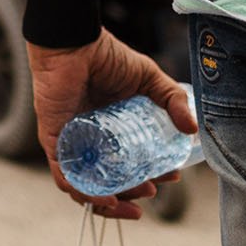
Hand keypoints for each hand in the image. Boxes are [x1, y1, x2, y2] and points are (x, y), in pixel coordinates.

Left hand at [28, 28, 197, 221]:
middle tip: (151, 191)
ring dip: (109, 201)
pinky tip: (105, 197)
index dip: (149, 176)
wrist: (76, 42)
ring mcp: (72, 143)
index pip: (129, 165)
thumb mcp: (149, 80)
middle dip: (131, 195)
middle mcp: (91, 141)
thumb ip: (172, 100)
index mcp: (112, 131)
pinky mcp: (53, 140)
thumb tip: (192, 130)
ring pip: (86, 185)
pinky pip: (63, 175)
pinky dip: (82, 191)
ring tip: (134, 202)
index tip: (170, 177)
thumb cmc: (108, 57)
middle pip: (108, 182)